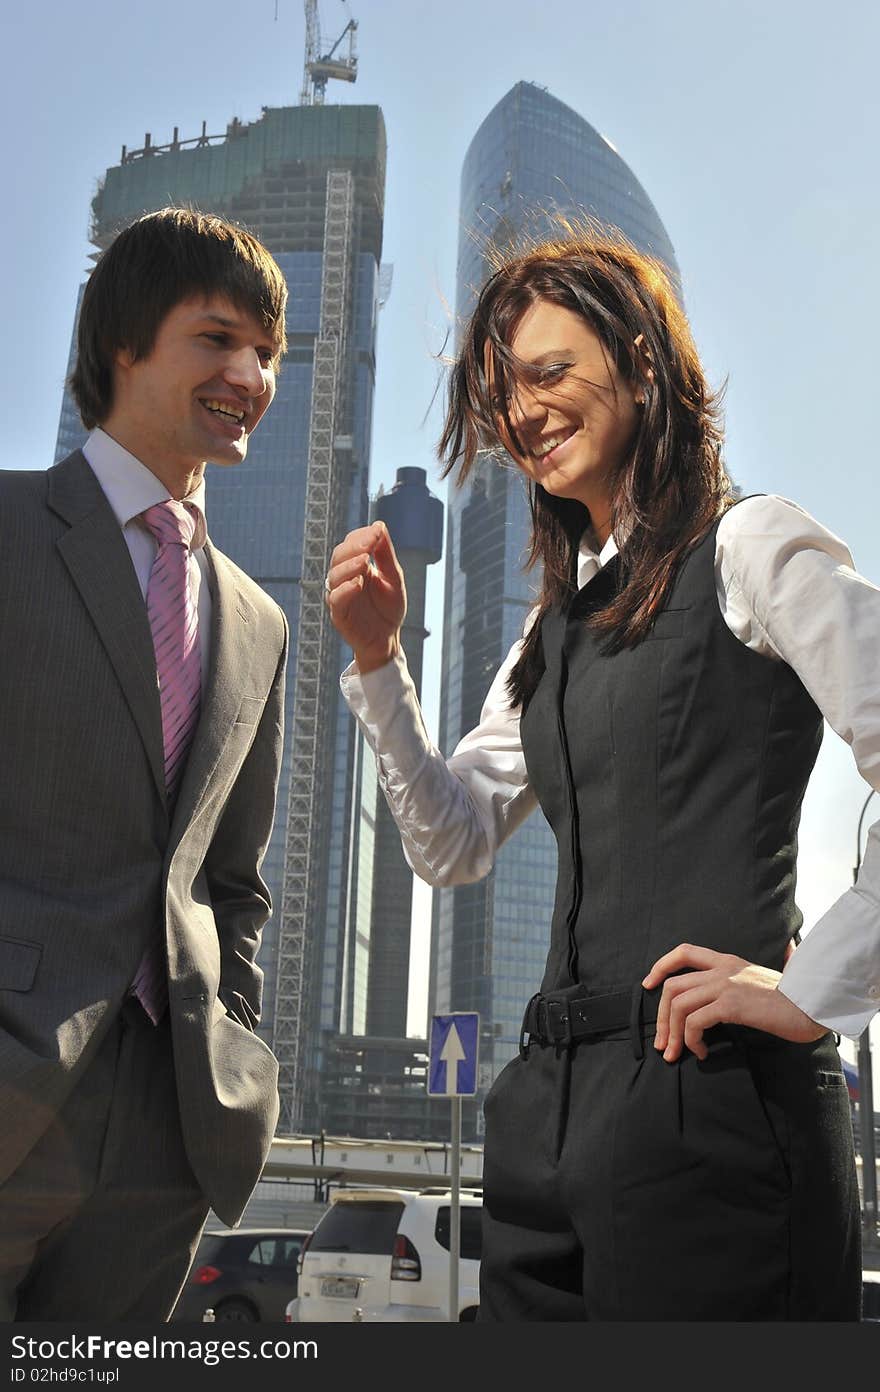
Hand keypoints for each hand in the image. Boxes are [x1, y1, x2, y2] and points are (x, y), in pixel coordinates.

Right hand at [325, 522, 405, 672]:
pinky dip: (345, 590)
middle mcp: (344, 578)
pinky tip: (359, 582)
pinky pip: (336, 599)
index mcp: (356, 566)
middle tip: (370, 542)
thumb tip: (379, 526)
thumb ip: (386, 555)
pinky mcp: (339, 614)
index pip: (351, 544)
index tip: (377, 531)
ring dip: (349, 566)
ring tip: (364, 561)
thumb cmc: (389, 609)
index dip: (362, 536)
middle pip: (339, 556)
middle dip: (354, 547)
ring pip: (334, 576)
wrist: (387, 640)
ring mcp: (340, 595)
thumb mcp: (393, 578)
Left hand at [641, 943, 826, 1062]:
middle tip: (661, 1043)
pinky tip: (702, 1052)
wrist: (814, 1006)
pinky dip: (692, 1039)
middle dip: (660, 1017)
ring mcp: (726, 985)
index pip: (684, 952)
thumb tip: (735, 990)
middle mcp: (722, 969)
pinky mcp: (732, 1005)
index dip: (660, 966)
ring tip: (676, 1053)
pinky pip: (695, 1021)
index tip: (647, 985)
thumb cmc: (791, 1000)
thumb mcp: (761, 981)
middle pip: (672, 986)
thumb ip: (741, 982)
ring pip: (678, 1005)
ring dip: (672, 1033)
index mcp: (727, 961)